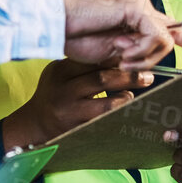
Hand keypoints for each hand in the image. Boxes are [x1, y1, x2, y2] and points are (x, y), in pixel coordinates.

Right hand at [2, 58, 153, 149]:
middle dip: (128, 76)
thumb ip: (81, 64)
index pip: (91, 60)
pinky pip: (105, 122)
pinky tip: (127, 108)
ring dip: (126, 97)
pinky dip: (119, 114)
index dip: (116, 58)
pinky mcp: (77, 130)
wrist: (34, 125)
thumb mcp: (59, 73)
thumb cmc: (53, 93)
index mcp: (60, 72)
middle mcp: (64, 92)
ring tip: (135, 94)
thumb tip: (118, 52)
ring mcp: (70, 113)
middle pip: (101, 79)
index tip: (134, 56)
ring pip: (106, 103)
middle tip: (148, 75)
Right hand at [61, 0, 181, 69]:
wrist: (55, 22)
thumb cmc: (74, 36)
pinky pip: (156, 36)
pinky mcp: (136, 6)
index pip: (168, 26)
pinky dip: (141, 50)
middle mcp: (140, 5)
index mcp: (134, 15)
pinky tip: (121, 51)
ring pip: (165, 39)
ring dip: (144, 57)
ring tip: (121, 58)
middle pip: (172, 34)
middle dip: (163, 54)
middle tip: (145, 59)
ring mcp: (139, 3)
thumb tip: (148, 65)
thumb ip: (131, 52)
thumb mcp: (109, 50)